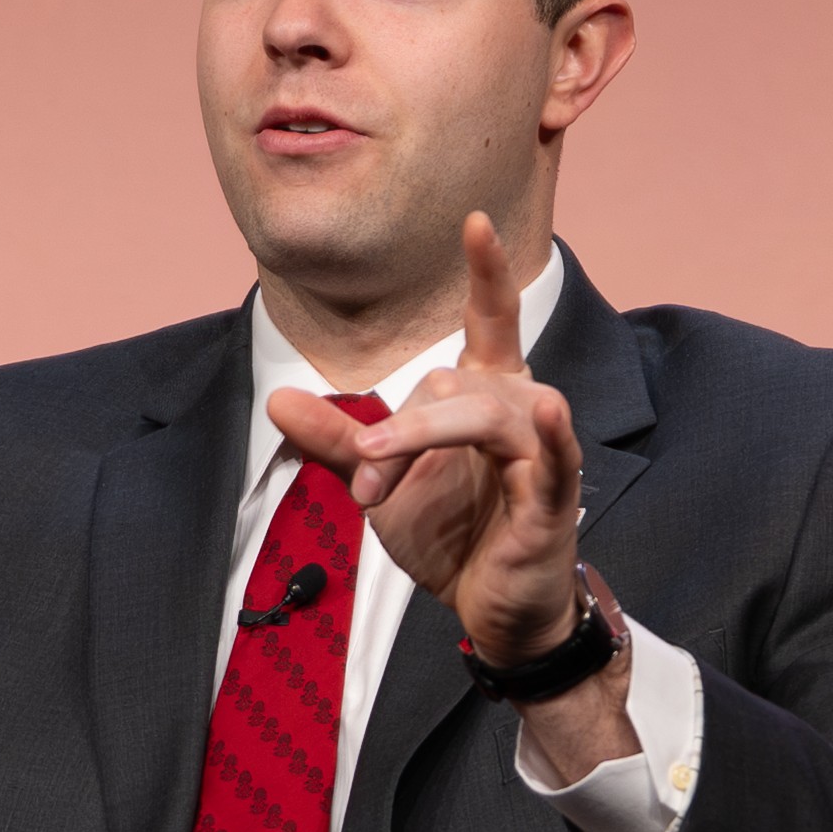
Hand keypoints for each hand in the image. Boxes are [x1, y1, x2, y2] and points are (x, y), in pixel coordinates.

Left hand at [266, 210, 587, 654]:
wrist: (491, 609)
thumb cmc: (453, 536)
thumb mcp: (383, 485)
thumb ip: (339, 442)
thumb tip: (277, 400)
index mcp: (484, 396)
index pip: (491, 320)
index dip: (487, 273)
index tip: (474, 222)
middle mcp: (520, 410)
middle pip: (453, 383)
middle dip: (396, 433)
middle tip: (361, 486)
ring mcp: (543, 454)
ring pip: (488, 411)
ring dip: (427, 433)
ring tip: (378, 461)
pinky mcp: (554, 500)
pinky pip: (554, 459)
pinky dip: (549, 439)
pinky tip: (546, 415)